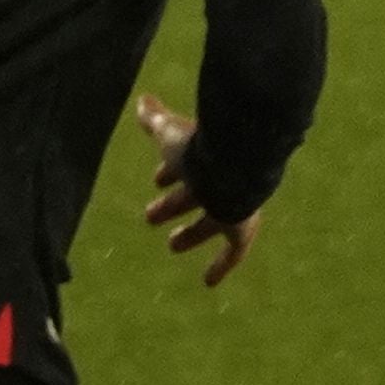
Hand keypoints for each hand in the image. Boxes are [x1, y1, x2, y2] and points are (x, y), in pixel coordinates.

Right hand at [134, 95, 259, 288]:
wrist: (238, 164)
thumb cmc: (201, 149)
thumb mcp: (171, 135)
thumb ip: (156, 120)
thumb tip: (142, 101)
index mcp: (201, 158)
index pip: (184, 165)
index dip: (169, 173)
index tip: (156, 180)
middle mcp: (218, 182)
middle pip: (195, 194)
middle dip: (173, 204)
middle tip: (150, 216)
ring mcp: (232, 206)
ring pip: (210, 223)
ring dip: (191, 234)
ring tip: (171, 246)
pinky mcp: (241, 228)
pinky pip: (233, 252)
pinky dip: (221, 266)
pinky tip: (209, 283)